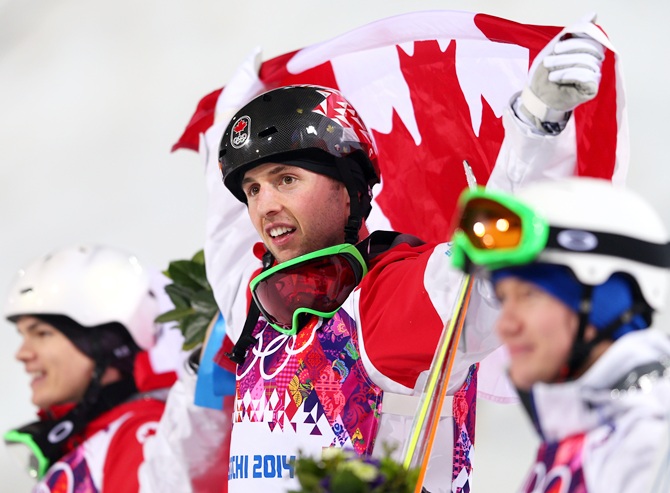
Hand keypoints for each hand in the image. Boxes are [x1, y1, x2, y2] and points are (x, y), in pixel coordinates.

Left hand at [521, 14, 606, 128]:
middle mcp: (593, 62)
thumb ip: (572, 31)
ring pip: (587, 61)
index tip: (557, 46)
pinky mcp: (591, 88)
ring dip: (564, 64)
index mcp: (586, 51)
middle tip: (548, 61)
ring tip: (549, 72)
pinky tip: (556, 78)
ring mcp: (594, 76)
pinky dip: (568, 74)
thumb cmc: (544, 74)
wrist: (535, 97)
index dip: (577, 38)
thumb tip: (593, 14)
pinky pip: (586, 75)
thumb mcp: (554, 48)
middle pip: (591, 48)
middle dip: (567, 51)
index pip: (593, 37)